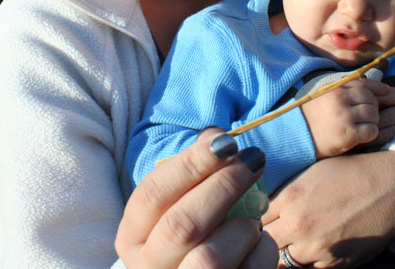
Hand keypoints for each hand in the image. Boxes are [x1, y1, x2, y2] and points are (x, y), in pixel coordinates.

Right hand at [116, 128, 277, 268]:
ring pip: (210, 258)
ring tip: (251, 217)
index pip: (152, 194)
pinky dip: (261, 249)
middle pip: (182, 224)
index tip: (226, 142)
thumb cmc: (196, 234)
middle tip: (254, 159)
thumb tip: (216, 137)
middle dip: (223, 185)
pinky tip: (258, 240)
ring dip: (241, 227)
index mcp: (133, 238)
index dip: (190, 164)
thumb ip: (194, 170)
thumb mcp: (183, 204)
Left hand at [263, 151, 394, 268]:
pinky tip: (313, 247)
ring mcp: (315, 248)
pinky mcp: (333, 264)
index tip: (255, 221)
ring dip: (285, 252)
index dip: (253, 221)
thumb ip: (282, 194)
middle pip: (264, 243)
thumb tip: (258, 207)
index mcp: (289, 198)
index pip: (253, 218)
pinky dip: (306, 262)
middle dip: (265, 239)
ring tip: (295, 240)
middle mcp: (298, 225)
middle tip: (271, 234)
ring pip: (282, 261)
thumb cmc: (350, 175)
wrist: (389, 189)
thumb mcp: (310, 174)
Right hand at [301, 78, 378, 158]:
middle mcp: (340, 99)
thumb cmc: (312, 118)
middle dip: (373, 108)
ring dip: (372, 121)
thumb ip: (344, 90)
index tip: (388, 91)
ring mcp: (344, 116)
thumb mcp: (325, 96)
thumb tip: (371, 85)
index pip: (363, 84)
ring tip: (362, 126)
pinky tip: (361, 136)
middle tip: (366, 117)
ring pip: (374, 114)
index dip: (378, 88)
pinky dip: (370, 134)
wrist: (297, 137)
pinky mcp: (348, 134)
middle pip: (371, 99)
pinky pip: (371, 131)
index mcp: (335, 89)